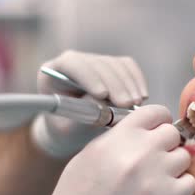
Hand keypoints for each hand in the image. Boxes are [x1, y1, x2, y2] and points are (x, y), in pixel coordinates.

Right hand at [13, 105, 194, 194]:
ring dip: (174, 167)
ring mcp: (156, 175)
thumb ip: (115, 140)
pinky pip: (189, 182)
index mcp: (117, 138)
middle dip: (166, 145)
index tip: (157, 131)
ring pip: (184, 157)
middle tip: (155, 161)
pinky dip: (180, 188)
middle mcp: (139, 152)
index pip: (154, 112)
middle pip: (173, 133)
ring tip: (156, 181)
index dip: (158, 122)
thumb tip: (137, 132)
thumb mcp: (87, 157)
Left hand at [30, 50, 147, 157]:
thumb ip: (82, 115)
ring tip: (135, 104)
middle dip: (115, 84)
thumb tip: (101, 101)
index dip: (89, 76)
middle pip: (97, 63)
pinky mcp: (111, 66)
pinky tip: (141, 97)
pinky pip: (127, 66)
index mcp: (53, 74)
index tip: (103, 94)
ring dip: (128, 84)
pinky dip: (136, 80)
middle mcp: (73, 63)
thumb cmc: (67, 132)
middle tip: (127, 104)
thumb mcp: (69, 130)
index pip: (71, 63)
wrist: (74, 132)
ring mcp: (93, 62)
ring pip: (114, 64)